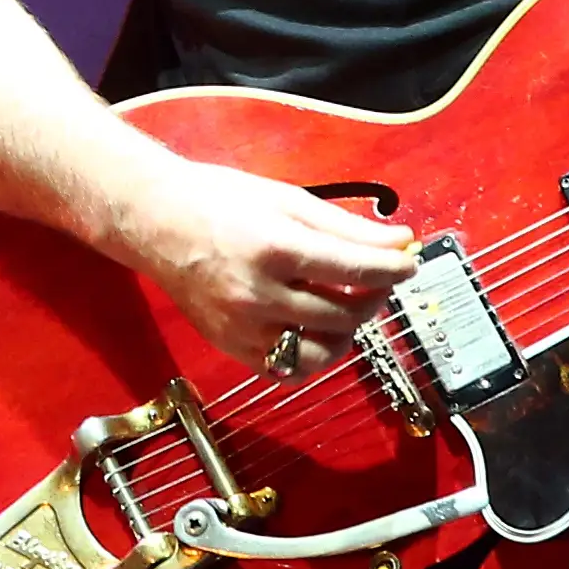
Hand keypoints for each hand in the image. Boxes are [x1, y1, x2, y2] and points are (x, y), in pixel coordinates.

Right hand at [126, 157, 417, 373]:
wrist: (158, 222)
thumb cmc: (222, 202)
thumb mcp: (290, 200)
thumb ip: (347, 227)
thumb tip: (399, 242)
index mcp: (276, 248)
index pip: (355, 271)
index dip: (393, 270)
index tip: (409, 264)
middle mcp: (259, 294)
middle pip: (344, 314)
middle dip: (374, 297)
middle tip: (378, 278)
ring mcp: (244, 327)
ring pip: (321, 350)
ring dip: (349, 331)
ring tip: (349, 304)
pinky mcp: (232, 347)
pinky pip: (288, 368)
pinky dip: (313, 352)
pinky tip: (317, 326)